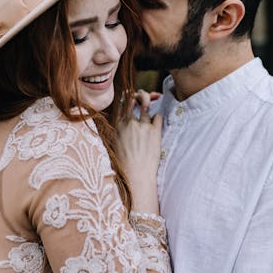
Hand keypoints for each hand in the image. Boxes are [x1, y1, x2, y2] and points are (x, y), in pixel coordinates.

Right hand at [118, 90, 162, 213]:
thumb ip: (118, 131)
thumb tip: (123, 123)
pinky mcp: (154, 132)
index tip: (133, 98)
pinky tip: (157, 124)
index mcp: (117, 126)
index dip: (129, 97)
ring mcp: (142, 126)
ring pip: (147, 109)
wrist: (135, 176)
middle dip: (142, 96)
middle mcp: (129, 123)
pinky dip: (158, 118)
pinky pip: (158, 116)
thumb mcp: (113, 145)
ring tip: (152, 115)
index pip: (123, 102)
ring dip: (150, 109)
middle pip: (136, 99)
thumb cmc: (124, 165)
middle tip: (146, 99)